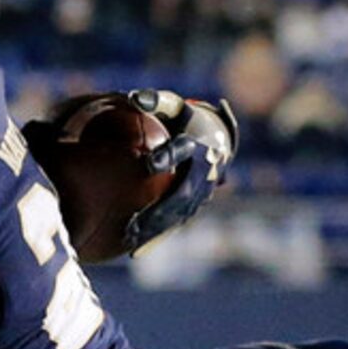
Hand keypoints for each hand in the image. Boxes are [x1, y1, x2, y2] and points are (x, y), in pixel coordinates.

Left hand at [122, 91, 236, 252]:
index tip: (150, 164)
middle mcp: (204, 173)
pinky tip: (134, 251)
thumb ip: (156, 101)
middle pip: (183, 193)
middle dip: (161, 208)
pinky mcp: (194, 206)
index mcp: (199, 145)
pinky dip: (157, 238)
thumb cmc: (186, 118)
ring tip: (131, 236)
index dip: (169, 157)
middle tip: (134, 220)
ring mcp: (202, 193)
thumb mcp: (174, 105)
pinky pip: (175, 223)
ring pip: (179, 214)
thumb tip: (133, 97)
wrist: (216, 140)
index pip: (183, 151)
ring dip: (157, 227)